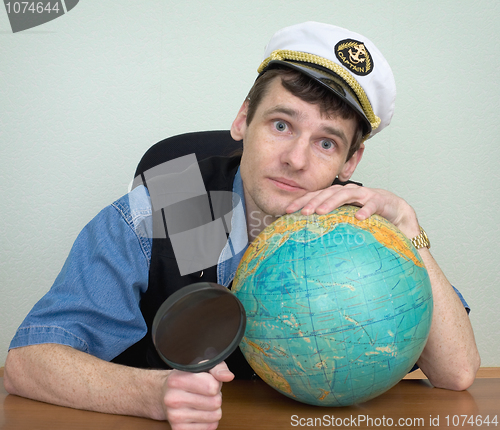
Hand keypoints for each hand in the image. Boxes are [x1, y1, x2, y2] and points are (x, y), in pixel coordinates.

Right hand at [162, 361, 233, 429]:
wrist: (165, 394)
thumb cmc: (186, 378)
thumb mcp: (201, 366)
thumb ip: (217, 368)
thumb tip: (228, 376)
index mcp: (177, 379)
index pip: (211, 386)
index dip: (215, 383)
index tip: (209, 380)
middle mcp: (173, 399)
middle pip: (215, 402)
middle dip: (215, 396)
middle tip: (205, 392)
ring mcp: (175, 416)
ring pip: (215, 416)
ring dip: (213, 408)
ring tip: (202, 401)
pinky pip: (210, 427)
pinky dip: (209, 420)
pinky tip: (199, 412)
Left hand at [286, 184, 419, 237]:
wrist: (395, 209)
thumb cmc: (366, 214)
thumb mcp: (344, 219)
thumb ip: (329, 223)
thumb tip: (305, 238)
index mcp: (337, 196)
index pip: (316, 195)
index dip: (301, 201)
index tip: (286, 210)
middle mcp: (348, 192)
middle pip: (327, 193)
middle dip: (314, 202)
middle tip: (302, 213)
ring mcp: (364, 195)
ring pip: (345, 195)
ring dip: (332, 202)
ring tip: (321, 212)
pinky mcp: (380, 201)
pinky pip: (372, 204)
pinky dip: (366, 210)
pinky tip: (359, 217)